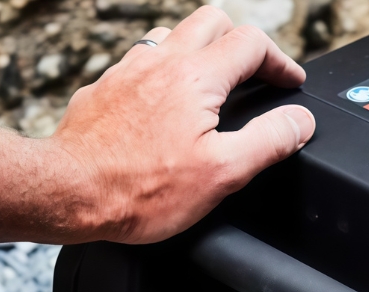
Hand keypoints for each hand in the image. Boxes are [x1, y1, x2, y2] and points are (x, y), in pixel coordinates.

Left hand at [0, 7, 313, 249]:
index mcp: (196, 78)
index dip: (280, 62)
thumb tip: (299, 121)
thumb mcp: (223, 173)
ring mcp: (128, 70)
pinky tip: (166, 105)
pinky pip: (142, 62)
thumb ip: (268, 141)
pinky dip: (166, 73)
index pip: (251, 44)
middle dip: (241, 43)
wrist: (69, 192)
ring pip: (174, 37)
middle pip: (212, 22)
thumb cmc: (138, 189)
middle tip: (255, 75)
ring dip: (202, 53)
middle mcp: (160, 61)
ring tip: (214, 87)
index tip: (289, 83)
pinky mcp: (105, 88)